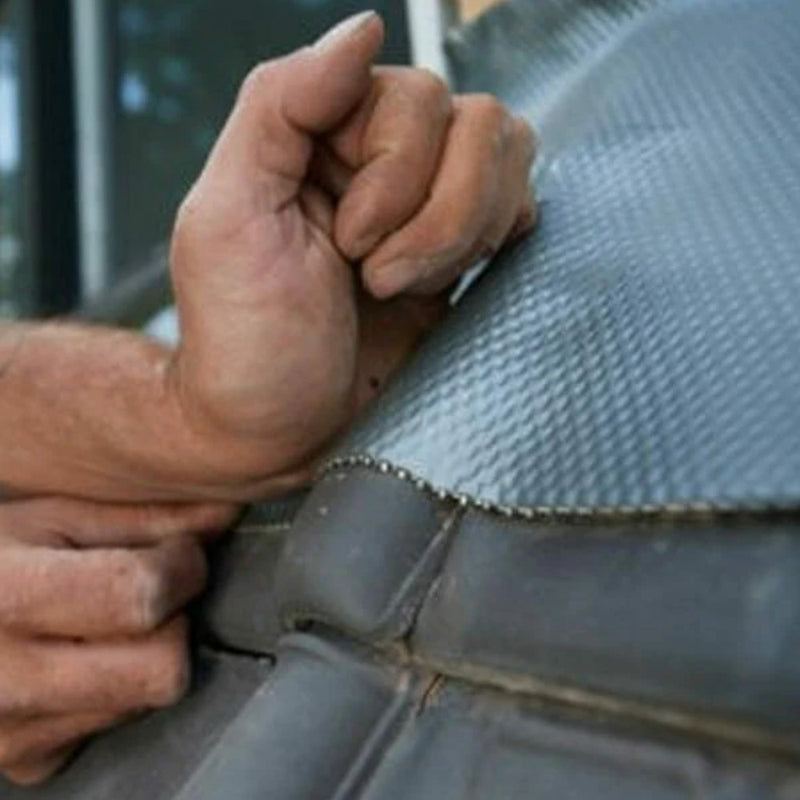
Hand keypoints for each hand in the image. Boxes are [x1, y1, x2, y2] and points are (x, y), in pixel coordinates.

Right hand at [0, 499, 234, 785]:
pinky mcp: (28, 759)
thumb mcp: (57, 514)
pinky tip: (86, 658)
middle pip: (162, 669)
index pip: (140, 598)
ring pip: (147, 700)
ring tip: (106, 622)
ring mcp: (14, 731)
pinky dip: (118, 690)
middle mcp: (5, 680)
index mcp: (10, 594)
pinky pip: (117, 727)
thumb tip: (227, 514)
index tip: (179, 551)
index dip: (181, 568)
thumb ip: (148, 515)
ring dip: (146, 656)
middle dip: (173, 621)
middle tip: (151, 592)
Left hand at [169, 11, 536, 484]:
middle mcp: (380, 159)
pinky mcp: (465, 253)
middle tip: (372, 279)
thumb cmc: (244, 343)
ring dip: (462, 233)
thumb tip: (364, 27)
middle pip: (470, 122)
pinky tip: (446, 281)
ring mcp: (430, 204)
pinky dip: (498, 238)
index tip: (349, 247)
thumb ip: (279, 104)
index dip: (395, 172)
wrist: (279, 436)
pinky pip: (523, 204)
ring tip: (400, 288)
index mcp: (319, 135)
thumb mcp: (226, 215)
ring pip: (508, 154)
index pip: (408, 94)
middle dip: (429, 216)